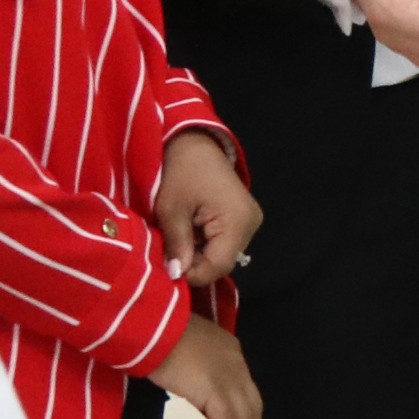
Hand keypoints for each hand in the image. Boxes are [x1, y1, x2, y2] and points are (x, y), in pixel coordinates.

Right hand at [140, 314, 264, 418]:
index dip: (247, 410)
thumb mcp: (188, 347)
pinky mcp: (213, 390)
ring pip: (245, 414)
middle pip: (252, 403)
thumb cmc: (161, 335)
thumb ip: (198, 367)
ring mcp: (227, 377)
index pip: (245, 387)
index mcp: (230, 350)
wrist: (153, 327)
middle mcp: (235, 364)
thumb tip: (198, 390)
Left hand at [148, 129, 260, 287]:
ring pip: (223, 254)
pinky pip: (225, 243)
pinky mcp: (244, 219)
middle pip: (222, 262)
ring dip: (198, 253)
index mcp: (237, 221)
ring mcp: (250, 222)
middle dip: (193, 262)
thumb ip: (176, 244)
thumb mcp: (171, 208)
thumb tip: (176, 275)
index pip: (218, 266)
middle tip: (168, 252)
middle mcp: (251, 225)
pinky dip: (205, 243)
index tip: (167, 268)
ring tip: (178, 237)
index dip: (192, 273)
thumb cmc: (182, 171)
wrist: (196, 143)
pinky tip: (190, 231)